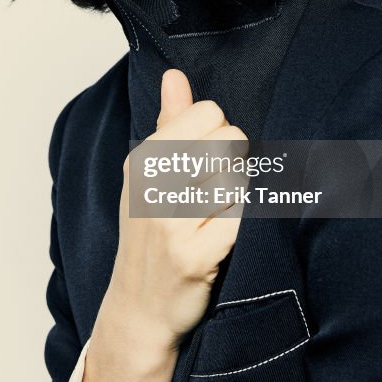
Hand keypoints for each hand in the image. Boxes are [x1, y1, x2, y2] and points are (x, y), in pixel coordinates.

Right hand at [107, 69, 248, 351]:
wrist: (138, 307)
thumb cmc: (150, 234)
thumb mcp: (149, 176)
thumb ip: (170, 122)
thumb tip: (175, 75)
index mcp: (143, 158)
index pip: (209, 113)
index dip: (220, 134)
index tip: (207, 161)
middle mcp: (153, 184)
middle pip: (231, 140)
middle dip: (236, 163)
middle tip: (216, 192)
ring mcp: (171, 221)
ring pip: (240, 177)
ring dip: (240, 197)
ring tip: (218, 216)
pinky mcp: (195, 255)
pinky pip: (243, 216)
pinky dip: (244, 224)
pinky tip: (225, 236)